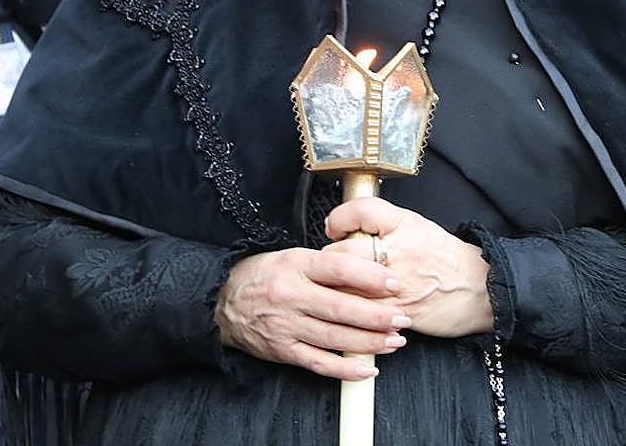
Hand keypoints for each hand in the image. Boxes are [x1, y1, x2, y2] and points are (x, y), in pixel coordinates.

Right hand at [215, 247, 410, 380]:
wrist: (222, 301)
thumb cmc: (266, 275)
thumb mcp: (295, 256)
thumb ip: (329, 265)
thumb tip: (371, 271)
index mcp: (297, 265)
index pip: (339, 268)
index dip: (370, 276)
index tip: (394, 283)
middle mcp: (292, 296)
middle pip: (341, 308)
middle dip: (377, 316)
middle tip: (402, 318)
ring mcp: (286, 326)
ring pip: (334, 338)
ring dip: (369, 342)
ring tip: (395, 341)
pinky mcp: (283, 350)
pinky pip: (318, 363)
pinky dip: (345, 369)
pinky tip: (368, 369)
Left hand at [325, 197, 492, 338]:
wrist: (480, 290)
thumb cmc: (448, 259)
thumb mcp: (419, 227)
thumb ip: (385, 225)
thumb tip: (349, 228)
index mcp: (405, 225)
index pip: (360, 211)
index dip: (340, 218)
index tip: (334, 227)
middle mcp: (398, 252)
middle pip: (342, 252)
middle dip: (329, 260)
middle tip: (333, 262)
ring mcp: (395, 284)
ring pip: (343, 286)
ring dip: (334, 287)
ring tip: (339, 286)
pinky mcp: (393, 313)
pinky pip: (357, 311)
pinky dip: (349, 310)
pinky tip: (352, 306)